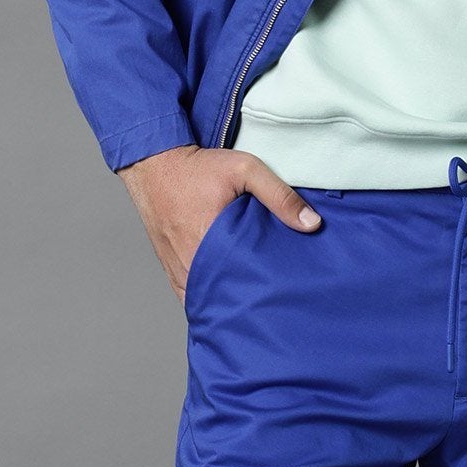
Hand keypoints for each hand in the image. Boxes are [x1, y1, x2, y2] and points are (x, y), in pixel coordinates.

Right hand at [115, 145, 323, 302]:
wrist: (154, 163)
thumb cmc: (198, 167)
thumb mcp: (245, 169)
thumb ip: (279, 196)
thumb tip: (312, 224)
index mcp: (209, 243)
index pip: (243, 284)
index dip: (264, 294)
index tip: (283, 296)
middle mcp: (190, 263)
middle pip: (226, 297)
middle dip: (248, 302)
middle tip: (273, 303)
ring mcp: (178, 269)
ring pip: (206, 301)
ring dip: (227, 302)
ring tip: (252, 303)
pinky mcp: (171, 269)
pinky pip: (190, 297)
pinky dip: (207, 300)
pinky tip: (226, 300)